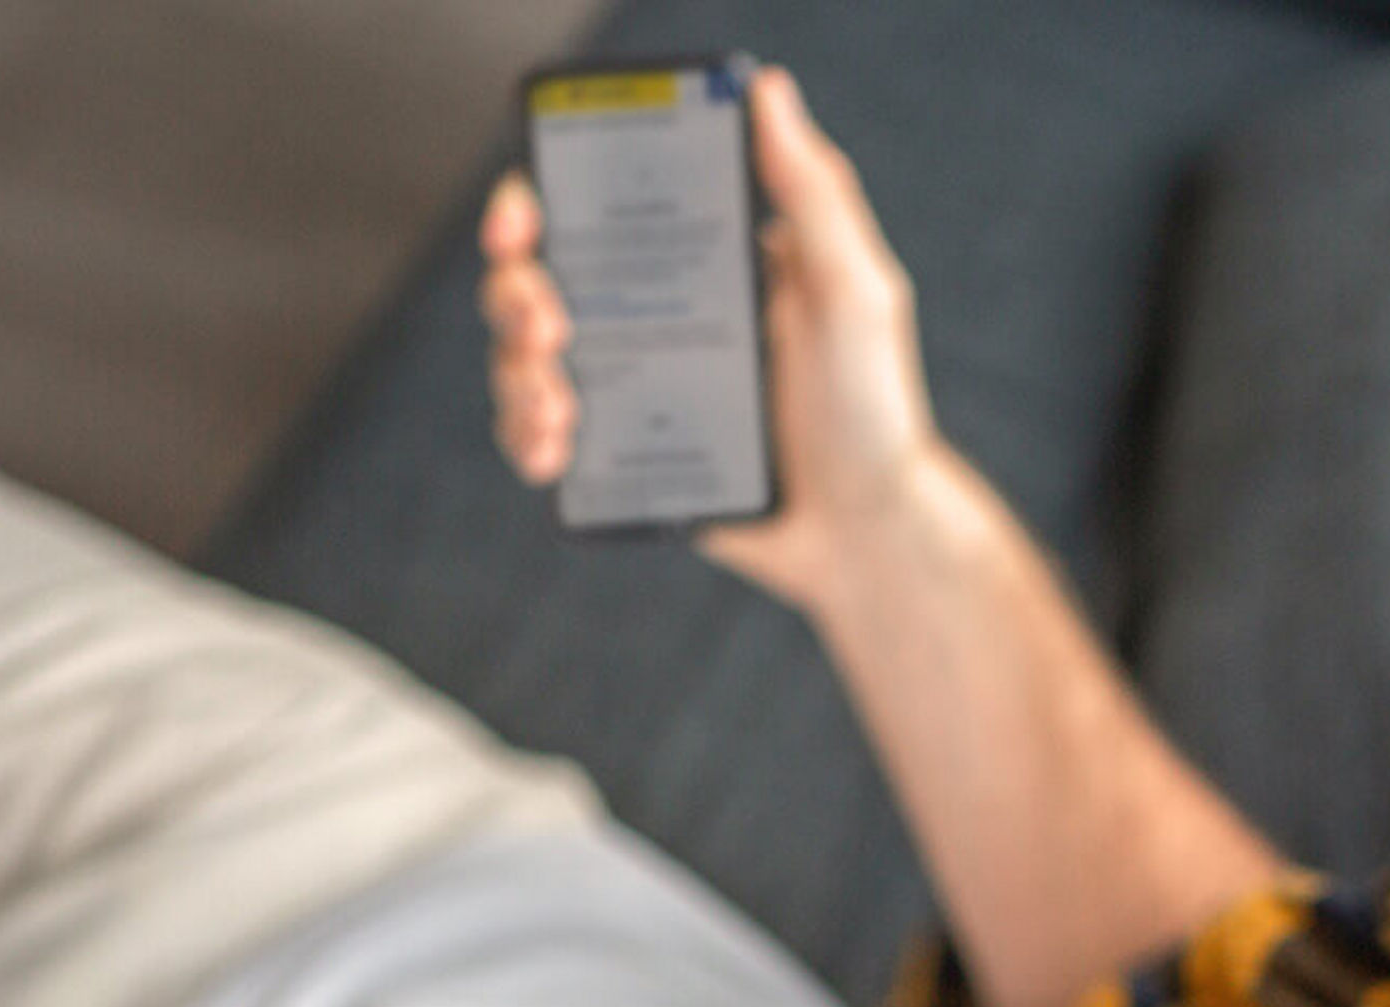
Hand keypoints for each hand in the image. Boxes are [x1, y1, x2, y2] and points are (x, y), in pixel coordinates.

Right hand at [479, 65, 942, 614]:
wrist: (866, 532)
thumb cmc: (874, 409)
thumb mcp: (855, 292)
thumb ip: (815, 194)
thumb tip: (766, 92)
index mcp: (698, 261)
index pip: (593, 207)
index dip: (534, 204)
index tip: (522, 225)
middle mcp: (654, 313)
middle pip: (537, 279)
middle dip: (515, 295)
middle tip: (547, 328)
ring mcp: (633, 383)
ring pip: (524, 358)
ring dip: (515, 375)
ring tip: (558, 413)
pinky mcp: (622, 452)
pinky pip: (541, 434)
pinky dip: (526, 438)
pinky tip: (550, 454)